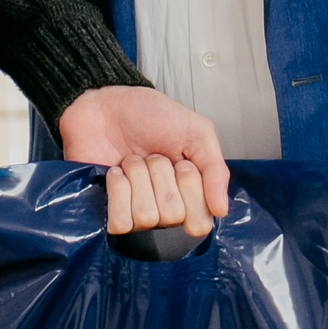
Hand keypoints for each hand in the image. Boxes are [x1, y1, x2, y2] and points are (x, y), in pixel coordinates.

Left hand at [59, 85, 229, 238]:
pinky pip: (120, 221)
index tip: (182, 164)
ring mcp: (136, 214)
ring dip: (138, 178)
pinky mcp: (109, 213)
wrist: (107, 106)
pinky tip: (116, 173)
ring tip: (132, 161)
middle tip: (153, 156)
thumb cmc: (151, 116)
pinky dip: (118, 189)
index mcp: (191, 195)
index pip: (200, 222)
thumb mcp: (196, 132)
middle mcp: (166, 210)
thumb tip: (221, 209)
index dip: (190, 189)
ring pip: (146, 217)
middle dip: (161, 176)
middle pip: (172, 216)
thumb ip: (215, 169)